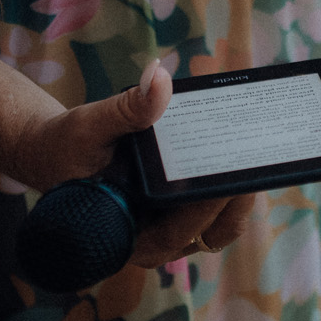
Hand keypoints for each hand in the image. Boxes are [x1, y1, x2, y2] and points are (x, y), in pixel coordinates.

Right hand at [0, 61, 258, 271]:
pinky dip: (236, 177)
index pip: (182, 231)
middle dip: (241, 193)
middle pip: (217, 228)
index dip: (210, 207)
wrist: (57, 154)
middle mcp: (159, 241)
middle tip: (260, 153)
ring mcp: (177, 230)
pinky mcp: (188, 212)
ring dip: (245, 187)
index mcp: (130, 237)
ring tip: (263, 147)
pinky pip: (223, 203)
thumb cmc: (67, 147)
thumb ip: (125, 109)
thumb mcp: (88, 126)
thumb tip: (159, 78)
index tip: (230, 175)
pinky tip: (251, 145)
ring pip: (227, 220)